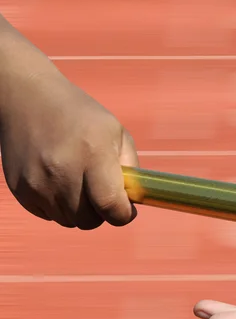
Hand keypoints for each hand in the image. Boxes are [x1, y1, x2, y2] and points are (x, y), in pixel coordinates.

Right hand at [0, 64, 137, 228]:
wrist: (27, 98)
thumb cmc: (81, 117)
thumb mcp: (117, 133)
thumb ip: (131, 170)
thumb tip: (133, 202)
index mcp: (93, 154)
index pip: (111, 207)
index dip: (123, 214)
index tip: (126, 208)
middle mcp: (62, 170)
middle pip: (90, 221)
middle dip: (101, 212)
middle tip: (99, 190)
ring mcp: (37, 182)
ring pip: (70, 221)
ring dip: (79, 210)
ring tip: (77, 181)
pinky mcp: (20, 189)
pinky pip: (49, 215)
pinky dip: (58, 206)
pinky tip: (57, 180)